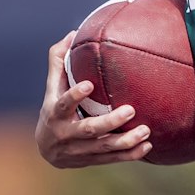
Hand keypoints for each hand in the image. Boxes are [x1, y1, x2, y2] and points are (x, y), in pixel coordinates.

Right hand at [35, 33, 152, 166]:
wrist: (48, 151)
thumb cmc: (54, 110)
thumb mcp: (52, 88)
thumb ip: (59, 62)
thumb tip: (73, 34)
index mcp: (55, 113)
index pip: (63, 104)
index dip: (75, 96)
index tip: (89, 85)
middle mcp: (65, 134)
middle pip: (88, 130)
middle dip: (109, 122)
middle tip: (130, 110)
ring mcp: (79, 150)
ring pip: (104, 148)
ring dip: (126, 141)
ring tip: (146, 130)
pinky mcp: (91, 161)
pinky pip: (112, 159)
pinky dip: (130, 155)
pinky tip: (147, 146)